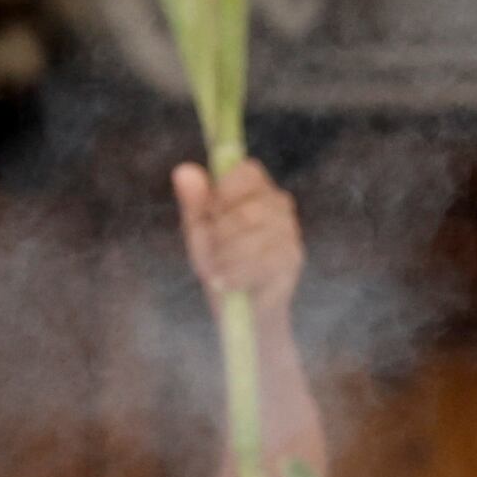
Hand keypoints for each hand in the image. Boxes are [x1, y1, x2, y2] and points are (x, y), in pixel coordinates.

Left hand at [172, 157, 303, 319]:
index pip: (248, 171)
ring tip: (216, 272)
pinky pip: (264, 261)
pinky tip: (227, 283)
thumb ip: (193, 201)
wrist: (240, 306)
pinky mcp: (293, 258)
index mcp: (255, 188)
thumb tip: (184, 170)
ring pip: (255, 237)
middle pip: (249, 209)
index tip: (210, 212)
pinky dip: (239, 274)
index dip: (226, 191)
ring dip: (228, 257)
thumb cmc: (219, 261)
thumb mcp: (198, 230)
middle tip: (209, 253)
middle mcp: (278, 204)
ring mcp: (290, 231)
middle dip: (221, 234)